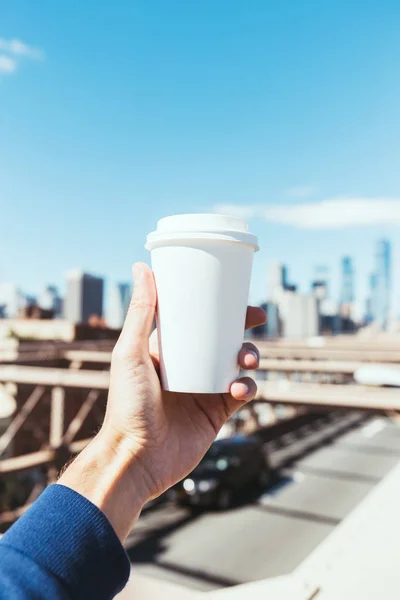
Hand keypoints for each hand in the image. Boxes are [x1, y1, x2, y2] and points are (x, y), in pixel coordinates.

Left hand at [103, 263, 265, 500]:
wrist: (137, 458)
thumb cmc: (127, 404)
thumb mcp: (130, 352)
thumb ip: (141, 312)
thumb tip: (141, 266)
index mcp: (168, 350)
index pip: (198, 321)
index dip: (219, 307)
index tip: (237, 295)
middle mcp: (188, 367)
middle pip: (224, 339)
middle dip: (243, 327)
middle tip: (257, 318)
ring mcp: (204, 389)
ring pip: (238, 364)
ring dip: (250, 355)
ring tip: (247, 359)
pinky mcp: (216, 413)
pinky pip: (242, 394)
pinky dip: (248, 388)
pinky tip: (239, 389)